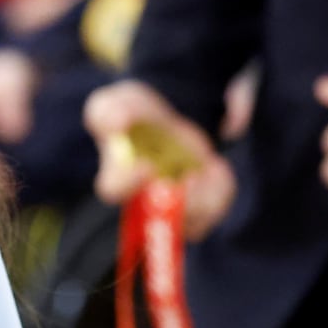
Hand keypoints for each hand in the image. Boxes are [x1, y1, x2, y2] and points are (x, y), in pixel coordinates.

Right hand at [84, 80, 236, 239]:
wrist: (164, 119)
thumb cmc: (131, 115)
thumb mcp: (113, 104)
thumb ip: (107, 111)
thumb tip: (116, 123)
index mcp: (119, 175)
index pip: (113, 190)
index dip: (127, 183)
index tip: (146, 165)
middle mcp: (146, 198)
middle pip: (155, 222)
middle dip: (174, 208)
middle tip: (187, 181)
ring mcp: (175, 203)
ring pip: (192, 223)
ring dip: (201, 202)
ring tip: (201, 174)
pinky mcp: (202, 199)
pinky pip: (217, 204)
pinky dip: (220, 189)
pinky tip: (214, 168)